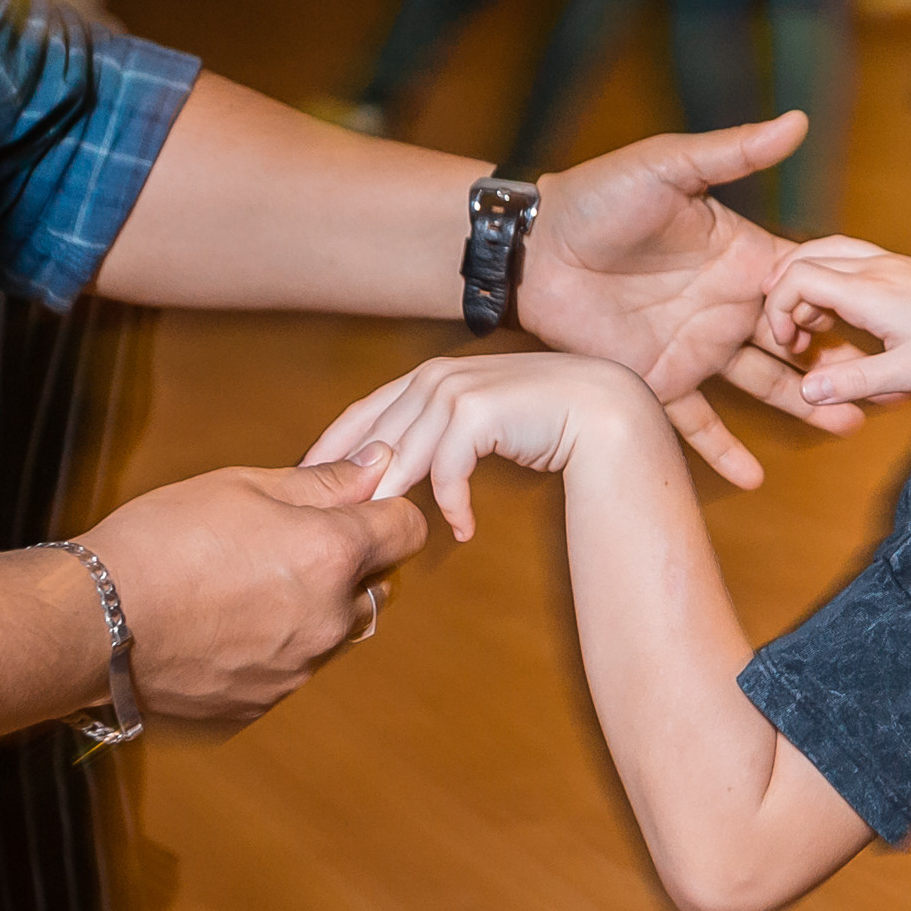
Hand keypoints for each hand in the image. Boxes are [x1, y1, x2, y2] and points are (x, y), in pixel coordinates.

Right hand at [75, 450, 427, 722]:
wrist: (90, 622)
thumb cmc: (160, 540)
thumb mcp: (242, 486)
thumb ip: (323, 482)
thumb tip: (379, 464)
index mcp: (330, 556)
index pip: (408, 530)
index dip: (387, 511)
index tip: (359, 505)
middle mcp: (328, 620)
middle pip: (378, 586)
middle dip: (352, 564)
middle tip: (292, 544)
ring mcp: (297, 670)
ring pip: (335, 632)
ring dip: (315, 609)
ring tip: (246, 587)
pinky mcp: (262, 705)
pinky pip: (291, 669)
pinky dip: (273, 648)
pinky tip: (222, 628)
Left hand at [307, 353, 669, 540]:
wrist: (604, 411)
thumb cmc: (543, 422)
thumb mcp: (478, 425)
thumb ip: (437, 436)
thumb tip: (389, 474)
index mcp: (427, 376)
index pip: (360, 415)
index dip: (329, 451)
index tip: (305, 488)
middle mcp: (435, 376)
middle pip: (373, 439)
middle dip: (351, 484)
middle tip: (330, 527)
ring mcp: (456, 389)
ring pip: (403, 456)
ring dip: (396, 498)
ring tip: (389, 533)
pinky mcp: (479, 411)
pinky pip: (449, 470)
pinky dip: (453, 503)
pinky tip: (464, 529)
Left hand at [519, 112, 864, 487]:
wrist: (534, 248)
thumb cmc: (598, 196)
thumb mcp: (667, 166)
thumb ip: (731, 151)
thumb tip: (797, 120)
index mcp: (741, 258)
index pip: (806, 285)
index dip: (842, 304)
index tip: (880, 322)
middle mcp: (728, 307)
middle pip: (799, 343)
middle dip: (842, 364)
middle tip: (887, 387)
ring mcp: (696, 349)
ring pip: (764, 386)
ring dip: (806, 407)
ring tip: (848, 427)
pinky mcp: (657, 381)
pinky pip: (695, 423)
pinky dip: (722, 452)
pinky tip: (754, 480)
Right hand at [760, 237, 910, 405]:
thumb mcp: (907, 375)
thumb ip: (852, 382)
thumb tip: (805, 391)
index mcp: (871, 289)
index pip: (798, 277)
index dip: (777, 308)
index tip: (786, 343)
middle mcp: (878, 266)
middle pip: (806, 257)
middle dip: (784, 293)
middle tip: (791, 335)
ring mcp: (893, 262)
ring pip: (829, 250)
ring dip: (806, 280)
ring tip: (808, 321)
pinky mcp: (907, 268)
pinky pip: (852, 257)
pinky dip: (830, 277)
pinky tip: (840, 311)